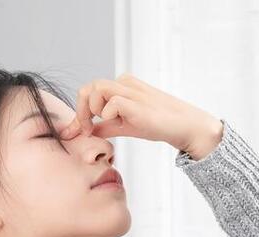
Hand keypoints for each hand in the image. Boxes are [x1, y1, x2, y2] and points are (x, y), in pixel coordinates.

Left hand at [58, 73, 222, 157]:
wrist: (181, 127)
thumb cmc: (155, 125)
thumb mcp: (123, 126)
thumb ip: (104, 126)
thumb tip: (85, 131)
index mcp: (121, 86)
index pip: (90, 91)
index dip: (79, 111)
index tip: (77, 131)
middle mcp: (124, 83)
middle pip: (89, 87)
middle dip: (81, 110)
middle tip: (87, 129)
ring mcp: (131, 90)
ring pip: (97, 89)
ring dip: (92, 110)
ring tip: (100, 125)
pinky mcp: (137, 101)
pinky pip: (111, 103)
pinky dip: (107, 115)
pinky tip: (117, 125)